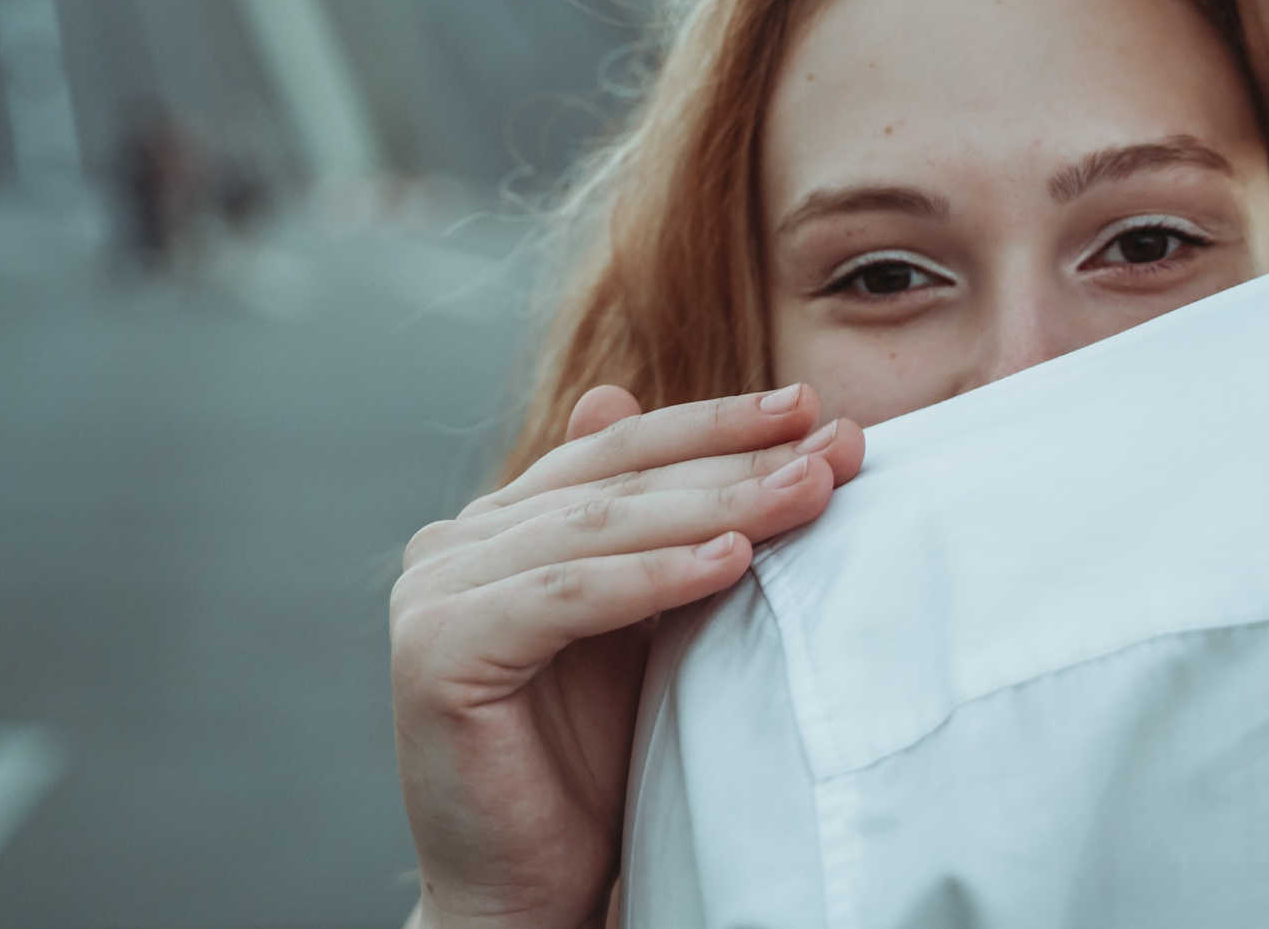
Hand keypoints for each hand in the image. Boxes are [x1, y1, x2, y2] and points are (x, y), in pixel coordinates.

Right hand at [392, 383, 864, 928]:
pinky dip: (653, 576)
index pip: (619, 451)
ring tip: (807, 491)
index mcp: (499, 525)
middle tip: (833, 444)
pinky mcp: (435, 650)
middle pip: (617, 482)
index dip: (716, 424)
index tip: (813, 408)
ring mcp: (434, 591)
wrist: (526, 896)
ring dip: (716, 506)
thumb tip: (620, 391)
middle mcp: (454, 544)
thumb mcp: (641, 626)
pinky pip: (566, 596)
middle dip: (735, 459)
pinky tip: (733, 560)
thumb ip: (646, 527)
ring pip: (599, 530)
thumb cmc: (592, 771)